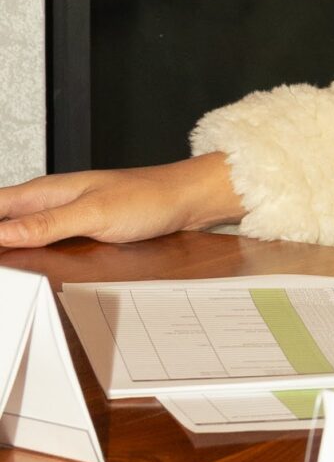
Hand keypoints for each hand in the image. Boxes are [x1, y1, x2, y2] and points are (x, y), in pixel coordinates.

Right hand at [0, 153, 241, 249]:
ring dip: (10, 248)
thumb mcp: (92, 214)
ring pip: (20, 232)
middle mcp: (49, 201)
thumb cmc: (148, 198)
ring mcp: (64, 214)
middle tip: (4, 270)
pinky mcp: (79, 227)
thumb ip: (45, 225)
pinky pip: (42, 239)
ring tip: (9, 270)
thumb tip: (0, 234)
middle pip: (3, 221)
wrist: (186, 199)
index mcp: (44, 192)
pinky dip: (30, 252)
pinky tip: (29, 266)